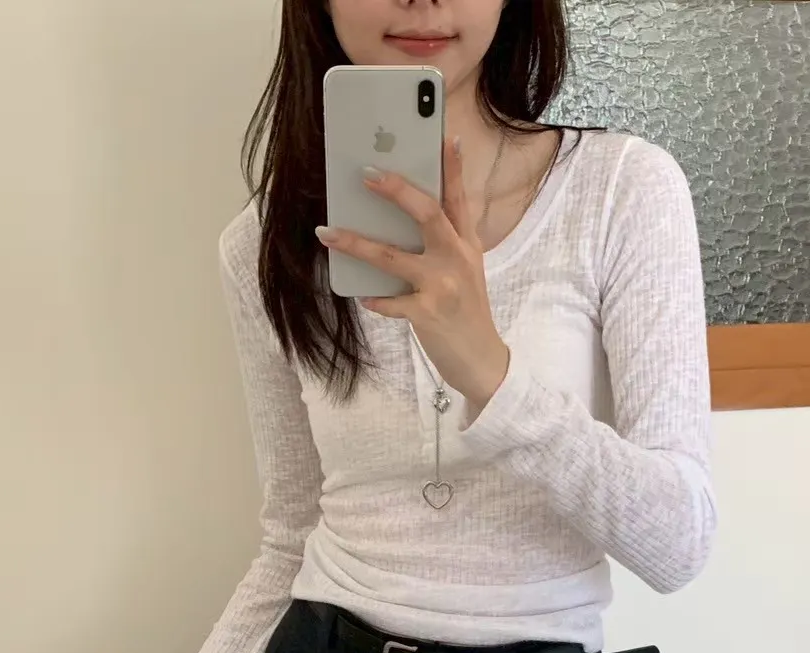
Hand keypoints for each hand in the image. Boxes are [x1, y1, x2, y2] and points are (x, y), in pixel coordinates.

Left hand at [316, 138, 509, 410]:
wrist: (482, 361)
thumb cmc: (467, 312)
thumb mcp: (466, 271)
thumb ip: (445, 244)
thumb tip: (399, 221)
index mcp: (467, 245)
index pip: (459, 198)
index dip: (453, 166)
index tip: (445, 134)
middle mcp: (457, 259)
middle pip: (427, 213)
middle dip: (397, 190)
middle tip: (368, 173)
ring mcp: (442, 286)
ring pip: (393, 257)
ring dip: (356, 242)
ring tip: (327, 232)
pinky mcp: (427, 314)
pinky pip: (390, 301)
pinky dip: (374, 298)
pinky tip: (360, 294)